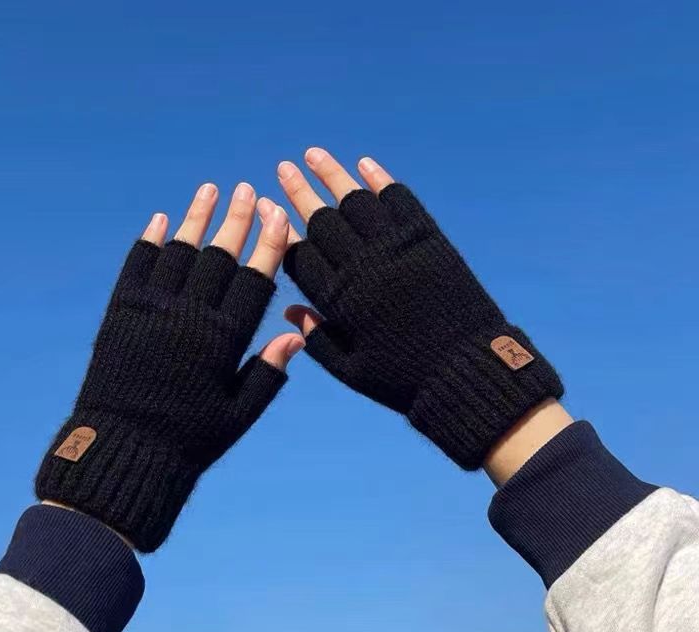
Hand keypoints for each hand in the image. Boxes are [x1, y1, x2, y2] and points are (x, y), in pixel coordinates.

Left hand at [36, 182, 303, 551]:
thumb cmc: (188, 439)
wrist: (122, 449)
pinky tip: (161, 220)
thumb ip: (268, 373)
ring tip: (210, 189)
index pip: (253, 280)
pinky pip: (137, 266)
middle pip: (219, 255)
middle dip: (237, 218)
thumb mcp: (237, 415)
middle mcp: (188, 316)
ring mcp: (151, 310)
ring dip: (196, 217)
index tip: (279, 215)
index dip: (269, 244)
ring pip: (179, 251)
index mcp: (222, 340)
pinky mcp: (120, 313)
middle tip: (248, 189)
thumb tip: (296, 333)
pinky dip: (149, 241)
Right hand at [270, 148, 562, 470]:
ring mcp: (396, 248)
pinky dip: (380, 180)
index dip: (279, 229)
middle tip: (283, 168)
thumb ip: (317, 339)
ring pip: (355, 200)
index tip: (265, 207)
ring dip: (332, 173)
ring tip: (313, 154)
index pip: (300, 254)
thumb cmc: (403, 377)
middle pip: (322, 219)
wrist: (464, 370)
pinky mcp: (428, 239)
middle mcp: (363, 266)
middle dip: (298, 191)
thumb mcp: (351, 370)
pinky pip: (399, 200)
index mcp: (340, 299)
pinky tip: (364, 164)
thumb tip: (289, 310)